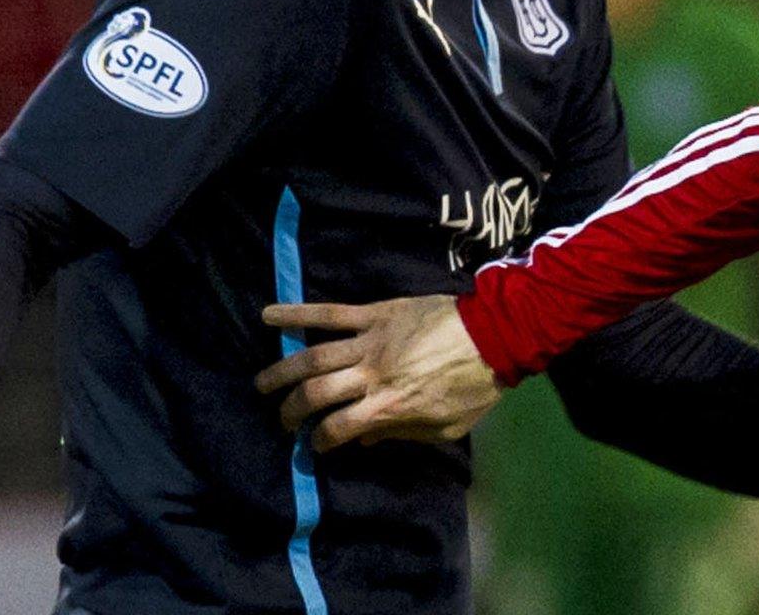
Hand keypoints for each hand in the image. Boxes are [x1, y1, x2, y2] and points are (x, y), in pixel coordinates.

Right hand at [257, 295, 502, 451]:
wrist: (496, 334)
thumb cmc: (475, 386)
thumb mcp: (445, 427)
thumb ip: (402, 434)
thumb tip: (365, 440)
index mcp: (389, 407)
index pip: (336, 428)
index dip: (319, 441)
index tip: (314, 445)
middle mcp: (372, 375)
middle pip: (315, 394)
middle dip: (291, 410)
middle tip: (282, 418)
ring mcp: (371, 341)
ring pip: (313, 356)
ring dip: (282, 371)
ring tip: (261, 384)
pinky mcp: (376, 313)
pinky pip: (330, 313)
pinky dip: (297, 313)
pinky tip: (269, 316)